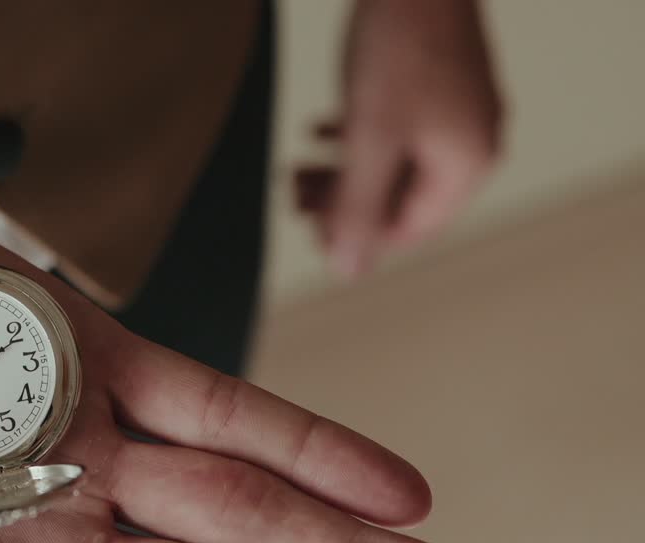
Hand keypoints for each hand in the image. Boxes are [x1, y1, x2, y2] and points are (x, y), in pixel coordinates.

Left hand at [296, 0, 503, 275]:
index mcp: (465, 165)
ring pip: (394, 163)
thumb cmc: (398, 46)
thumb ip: (357, 206)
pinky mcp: (439, 83)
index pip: (408, 229)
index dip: (355, 236)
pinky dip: (356, 138)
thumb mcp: (369, 137)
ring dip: (344, 172)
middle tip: (294, 194)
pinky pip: (396, 130)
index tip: (308, 225)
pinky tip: (318, 131)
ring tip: (297, 168)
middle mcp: (472, 143)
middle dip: (344, 201)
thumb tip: (348, 271)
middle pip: (400, 198)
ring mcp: (458, 112)